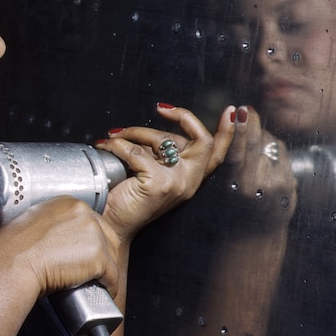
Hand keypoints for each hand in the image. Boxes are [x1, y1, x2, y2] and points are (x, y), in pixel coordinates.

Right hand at [0, 193, 123, 298]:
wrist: (13, 263)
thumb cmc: (15, 248)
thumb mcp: (34, 222)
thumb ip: (53, 224)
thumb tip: (59, 239)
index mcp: (69, 203)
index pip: (94, 221)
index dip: (93, 240)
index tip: (88, 253)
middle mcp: (85, 214)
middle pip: (108, 237)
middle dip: (104, 255)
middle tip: (93, 270)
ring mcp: (94, 234)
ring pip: (112, 256)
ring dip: (107, 271)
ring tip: (96, 283)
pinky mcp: (98, 257)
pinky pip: (112, 275)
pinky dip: (110, 286)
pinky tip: (103, 291)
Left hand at [94, 102, 234, 241]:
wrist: (110, 226)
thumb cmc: (127, 200)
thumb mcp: (152, 171)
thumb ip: (161, 153)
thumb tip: (152, 130)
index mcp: (191, 179)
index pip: (217, 153)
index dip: (227, 131)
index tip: (229, 111)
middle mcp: (189, 182)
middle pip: (202, 140)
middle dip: (182, 117)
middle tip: (161, 109)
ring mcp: (176, 183)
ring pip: (163, 139)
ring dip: (136, 130)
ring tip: (117, 135)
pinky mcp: (157, 184)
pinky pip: (135, 151)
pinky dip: (117, 144)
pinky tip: (107, 146)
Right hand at [213, 106, 298, 234]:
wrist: (254, 236)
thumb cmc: (231, 206)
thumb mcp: (221, 185)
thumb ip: (226, 158)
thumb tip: (234, 120)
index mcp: (233, 185)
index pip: (236, 151)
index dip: (237, 129)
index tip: (235, 110)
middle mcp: (254, 185)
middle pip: (255, 142)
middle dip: (251, 122)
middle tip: (245, 109)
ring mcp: (275, 184)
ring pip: (269, 144)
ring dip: (261, 137)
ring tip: (251, 147)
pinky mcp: (288, 184)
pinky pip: (281, 152)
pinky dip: (273, 149)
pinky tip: (266, 158)